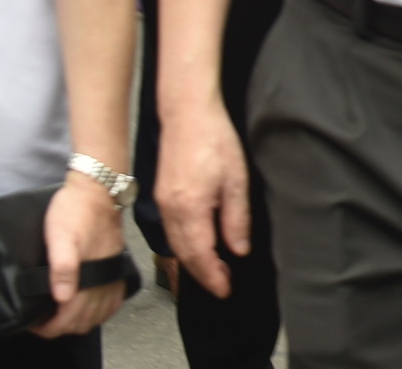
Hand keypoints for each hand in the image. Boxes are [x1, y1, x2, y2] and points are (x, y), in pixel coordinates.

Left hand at [33, 178, 126, 337]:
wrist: (98, 188)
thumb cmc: (74, 210)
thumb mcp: (60, 236)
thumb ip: (62, 267)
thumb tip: (62, 298)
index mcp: (90, 274)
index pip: (70, 317)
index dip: (50, 327)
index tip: (35, 323)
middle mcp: (105, 278)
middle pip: (86, 320)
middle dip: (63, 327)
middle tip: (44, 321)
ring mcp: (112, 273)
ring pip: (101, 313)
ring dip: (82, 321)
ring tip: (61, 317)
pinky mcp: (116, 265)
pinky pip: (114, 299)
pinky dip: (101, 311)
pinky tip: (91, 307)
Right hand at [154, 95, 252, 297]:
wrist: (187, 113)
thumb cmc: (216, 140)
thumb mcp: (236, 180)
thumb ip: (236, 218)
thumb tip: (238, 250)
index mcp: (190, 208)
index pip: (199, 255)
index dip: (212, 276)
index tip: (225, 289)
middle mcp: (171, 210)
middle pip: (184, 254)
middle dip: (202, 274)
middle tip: (222, 285)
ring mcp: (163, 203)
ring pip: (175, 243)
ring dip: (193, 261)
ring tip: (214, 270)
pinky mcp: (162, 195)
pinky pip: (171, 229)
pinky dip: (184, 244)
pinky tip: (199, 245)